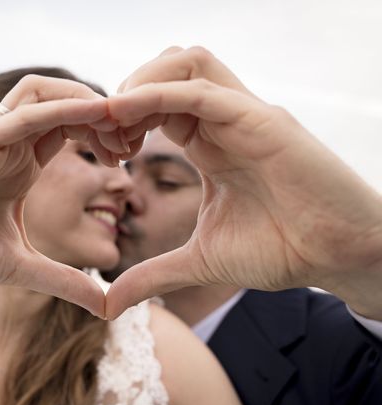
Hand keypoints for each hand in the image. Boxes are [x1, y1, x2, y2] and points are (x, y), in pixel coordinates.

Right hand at [0, 75, 122, 316]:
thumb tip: (107, 306)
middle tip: (132, 138)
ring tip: (117, 122)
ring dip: (84, 101)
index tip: (131, 157)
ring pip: (42, 94)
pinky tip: (92, 114)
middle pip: (63, 103)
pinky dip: (58, 110)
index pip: (71, 130)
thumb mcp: (23, 267)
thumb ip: (65, 281)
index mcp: (22, 167)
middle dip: (103, 114)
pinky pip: (20, 116)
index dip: (105, 135)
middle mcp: (10, 148)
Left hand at [104, 47, 381, 319]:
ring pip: (184, 63)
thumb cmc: (281, 251)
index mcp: (210, 144)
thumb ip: (152, 276)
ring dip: (140, 83)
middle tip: (104, 136)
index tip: (103, 151)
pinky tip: (128, 113)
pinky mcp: (262, 121)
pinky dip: (159, 94)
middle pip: (166, 71)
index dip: (121, 120)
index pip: (156, 105)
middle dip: (124, 95)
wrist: (338, 258)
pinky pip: (202, 91)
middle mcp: (224, 122)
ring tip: (115, 121)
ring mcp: (244, 116)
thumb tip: (108, 305)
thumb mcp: (199, 262)